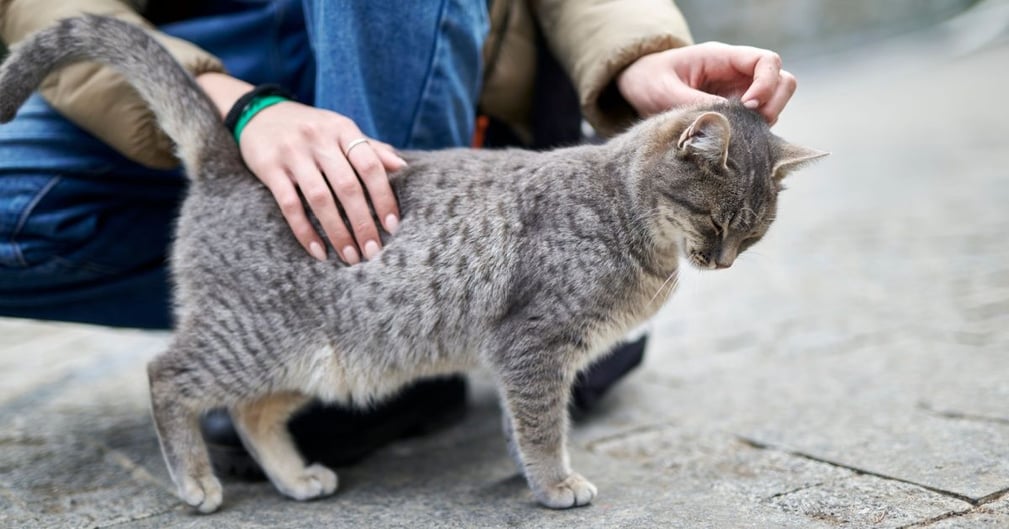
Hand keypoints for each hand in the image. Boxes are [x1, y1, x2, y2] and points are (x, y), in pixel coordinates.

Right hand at [239, 101, 404, 263]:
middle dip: (363, 223)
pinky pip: (289, 205)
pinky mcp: (269, 168)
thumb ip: (370, 148)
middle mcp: (319, 139)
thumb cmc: (310, 128)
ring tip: (350, 256)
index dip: (383, 197)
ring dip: (338, 232)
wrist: (258, 113)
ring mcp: (293, 153)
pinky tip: (319, 251)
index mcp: (342, 129)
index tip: (392, 226)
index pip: (370, 166)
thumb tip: (402, 167)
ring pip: (320, 199)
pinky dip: (305, 231)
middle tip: (373, 251)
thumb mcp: (340, 129)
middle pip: (347, 186)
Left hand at [616, 42, 796, 124]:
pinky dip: (753, 134)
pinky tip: (731, 143)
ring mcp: (738, 93)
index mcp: (722, 58)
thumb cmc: (649, 81)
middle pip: (782, 81)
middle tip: (749, 125)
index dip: (767, 84)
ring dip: (763, 122)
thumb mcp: (664, 91)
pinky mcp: (733, 114)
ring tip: (736, 136)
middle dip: (773, 105)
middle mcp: (736, 74)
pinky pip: (757, 123)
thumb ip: (694, 102)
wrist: (638, 86)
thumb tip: (726, 118)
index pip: (766, 61)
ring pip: (774, 105)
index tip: (748, 107)